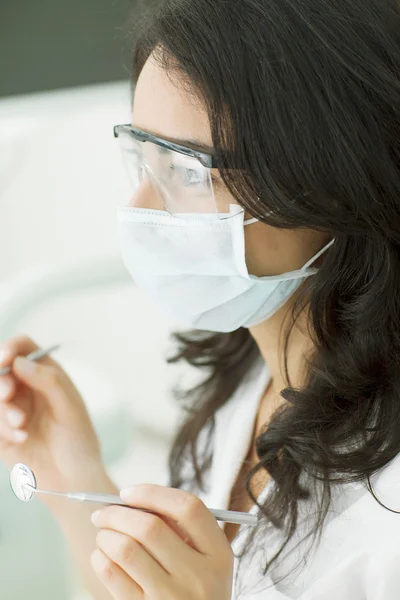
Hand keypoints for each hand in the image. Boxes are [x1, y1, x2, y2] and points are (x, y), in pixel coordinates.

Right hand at [0, 335, 106, 498]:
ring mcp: (11, 409)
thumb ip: (48, 381)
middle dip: (0, 382)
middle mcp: (25, 387)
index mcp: (45, 374)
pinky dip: (2, 428)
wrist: (71, 480)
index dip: (9, 348)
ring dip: (3, 410)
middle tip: (8, 395)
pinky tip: (21, 439)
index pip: (21, 348)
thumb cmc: (78, 441)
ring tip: (21, 426)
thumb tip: (19, 361)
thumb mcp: (69, 408)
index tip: (3, 358)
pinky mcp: (0, 431)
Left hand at [90, 483, 233, 599]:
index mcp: (218, 554)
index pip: (188, 508)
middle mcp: (198, 577)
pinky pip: (112, 575)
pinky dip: (100, 557)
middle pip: (150, 527)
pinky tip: (102, 554)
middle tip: (103, 511)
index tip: (128, 492)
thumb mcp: (205, 559)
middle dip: (117, 513)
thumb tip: (133, 502)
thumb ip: (182, 530)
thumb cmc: (195, 587)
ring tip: (103, 534)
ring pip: (126, 549)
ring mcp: (171, 598)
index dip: (153, 493)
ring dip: (106, 534)